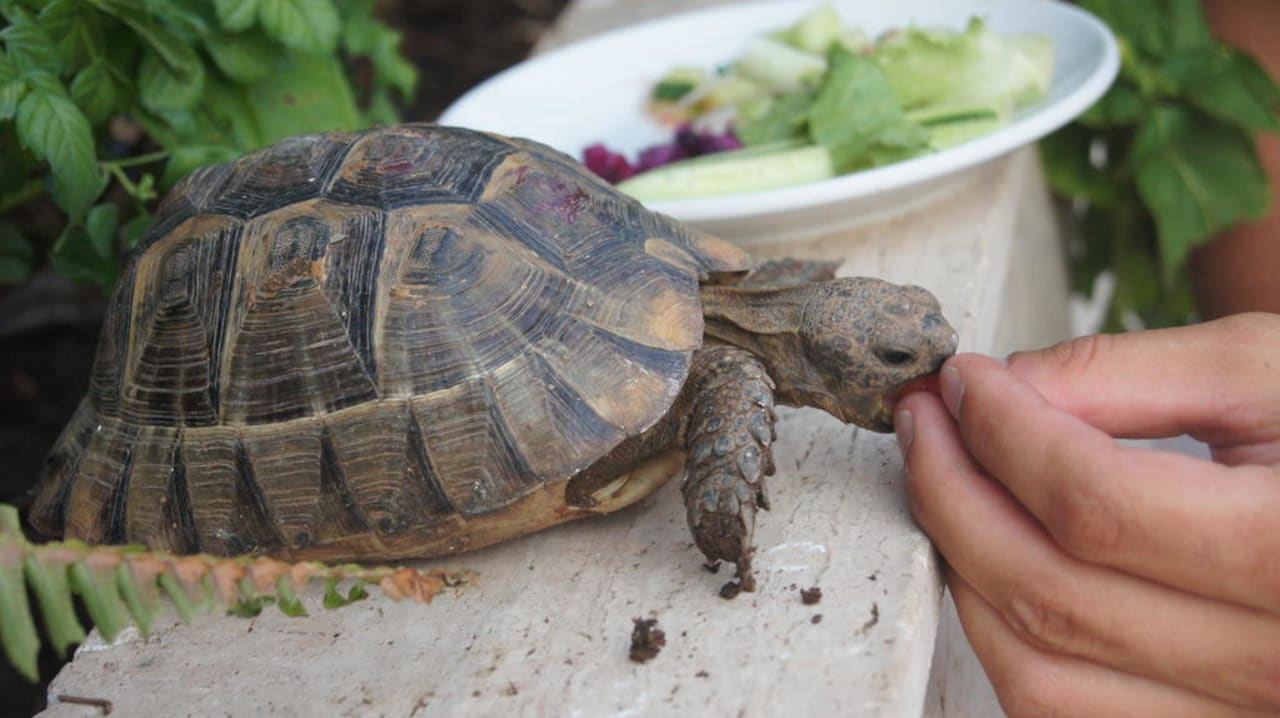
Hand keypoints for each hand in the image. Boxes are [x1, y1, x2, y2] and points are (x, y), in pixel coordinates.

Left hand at [895, 313, 1279, 715]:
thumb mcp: (1267, 370)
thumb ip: (1127, 375)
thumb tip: (999, 392)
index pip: (1095, 503)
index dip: (1002, 433)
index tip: (960, 382)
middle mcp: (1278, 664)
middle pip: (1050, 591)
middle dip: (954, 494)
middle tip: (926, 423)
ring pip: (1039, 670)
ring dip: (966, 568)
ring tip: (951, 485)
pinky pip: (1066, 715)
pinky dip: (1008, 641)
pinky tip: (996, 565)